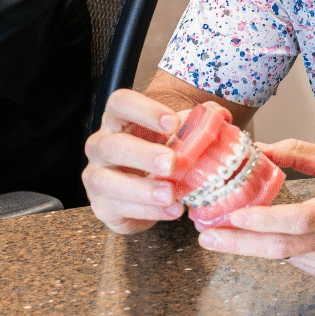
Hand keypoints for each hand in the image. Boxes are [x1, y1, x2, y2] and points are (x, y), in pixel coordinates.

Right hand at [81, 89, 192, 234]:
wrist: (144, 195)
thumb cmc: (158, 158)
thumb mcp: (174, 139)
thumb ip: (192, 126)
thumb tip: (219, 116)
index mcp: (118, 121)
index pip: (120, 104)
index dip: (145, 110)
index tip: (173, 123)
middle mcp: (101, 146)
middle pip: (113, 144)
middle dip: (143, 154)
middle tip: (171, 163)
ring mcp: (96, 176)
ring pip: (106, 180)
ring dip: (141, 189)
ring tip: (170, 194)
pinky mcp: (101, 205)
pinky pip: (118, 208)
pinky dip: (149, 211)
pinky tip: (172, 210)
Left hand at [196, 140, 314, 276]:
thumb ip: (297, 154)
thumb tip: (258, 149)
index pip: (299, 219)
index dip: (265, 221)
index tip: (234, 215)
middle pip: (280, 248)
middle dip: (238, 243)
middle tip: (206, 235)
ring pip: (281, 257)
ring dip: (247, 246)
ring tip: (217, 234)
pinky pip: (290, 260)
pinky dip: (270, 247)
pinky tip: (255, 237)